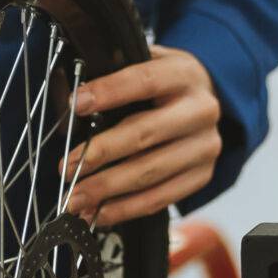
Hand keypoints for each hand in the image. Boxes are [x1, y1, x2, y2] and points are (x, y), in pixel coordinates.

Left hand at [59, 44, 222, 226]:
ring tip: (75, 198)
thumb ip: (115, 76)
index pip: (145, 80)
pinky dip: (125, 208)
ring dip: (106, 189)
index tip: (76, 104)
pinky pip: (160, 198)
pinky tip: (99, 212)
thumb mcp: (148, 65)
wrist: (211, 104)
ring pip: (150, 172)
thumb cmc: (165, 87)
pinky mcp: (202, 175)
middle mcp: (200, 110)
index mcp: (184, 74)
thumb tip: (70, 99)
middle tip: (66, 168)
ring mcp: (205, 146)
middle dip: (100, 153)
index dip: (110, 92)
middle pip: (145, 133)